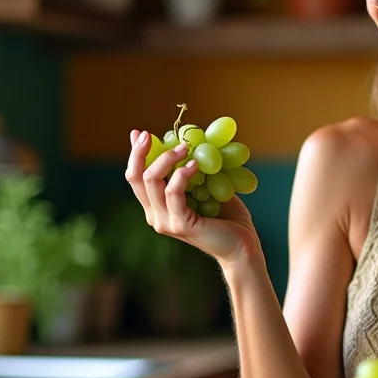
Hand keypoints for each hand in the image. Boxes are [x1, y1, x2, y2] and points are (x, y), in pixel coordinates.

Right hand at [124, 129, 260, 266]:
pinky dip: (183, 174)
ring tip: (185, 147)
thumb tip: (184, 141)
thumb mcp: (204, 185)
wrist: (242, 244)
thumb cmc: (225, 215)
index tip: (139, 133)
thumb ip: (190, 170)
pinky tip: (196, 164)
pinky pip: (173, 192)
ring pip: (152, 181)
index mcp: (156, 206)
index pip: (136, 178)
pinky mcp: (179, 225)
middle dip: (140, 152)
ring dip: (167, 158)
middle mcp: (154, 215)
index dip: (135, 154)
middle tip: (150, 134)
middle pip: (136, 178)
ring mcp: (164, 221)